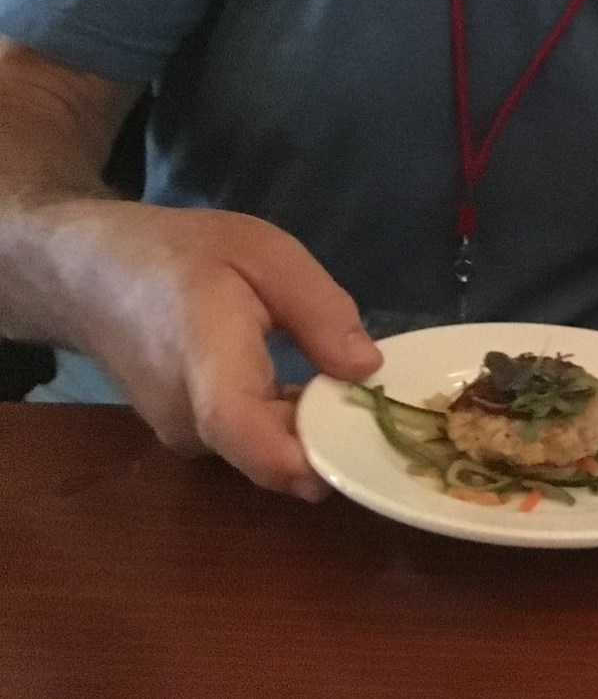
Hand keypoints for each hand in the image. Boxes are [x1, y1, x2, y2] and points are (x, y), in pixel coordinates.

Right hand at [44, 200, 381, 498]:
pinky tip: (317, 390)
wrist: (91, 274)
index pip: (243, 428)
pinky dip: (288, 423)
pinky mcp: (188, 436)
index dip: (299, 455)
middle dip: (334, 439)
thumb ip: (320, 311)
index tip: (358, 456)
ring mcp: (184, 435)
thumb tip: (368, 369)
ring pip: (265, 450)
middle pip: (271, 452)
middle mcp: (189, 418)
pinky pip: (250, 441)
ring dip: (313, 429)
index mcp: (205, 362)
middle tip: (394, 406)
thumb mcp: (266, 254)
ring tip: (358, 388)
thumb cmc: (179, 254)